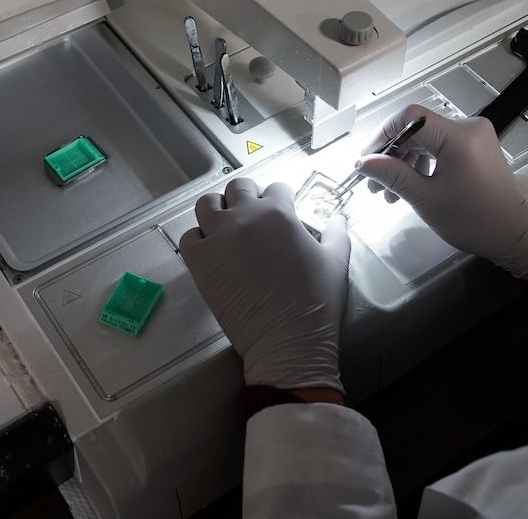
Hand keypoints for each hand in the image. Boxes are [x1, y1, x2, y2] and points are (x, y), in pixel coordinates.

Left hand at [179, 178, 350, 391]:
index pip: (275, 188)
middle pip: (238, 187)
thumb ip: (336, 233)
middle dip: (247, 196)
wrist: (287, 340)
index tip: (281, 210)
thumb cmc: (316, 301)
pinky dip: (198, 239)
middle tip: (253, 215)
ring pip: (207, 204)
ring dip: (217, 210)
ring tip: (226, 227)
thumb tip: (338, 219)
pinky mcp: (199, 261)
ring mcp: (218, 238)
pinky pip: (189, 236)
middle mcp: (245, 217)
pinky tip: (211, 251)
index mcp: (279, 213)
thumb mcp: (336, 260)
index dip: (280, 198)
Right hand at [355, 105, 527, 285]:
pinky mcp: (475, 145)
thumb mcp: (425, 199)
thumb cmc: (471, 220)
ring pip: (425, 138)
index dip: (382, 135)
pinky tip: (409, 185)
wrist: (512, 234)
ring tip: (389, 192)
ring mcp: (473, 135)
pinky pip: (439, 145)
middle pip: (416, 128)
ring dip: (404, 161)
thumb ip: (392, 175)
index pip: (409, 118)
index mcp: (459, 137)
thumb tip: (363, 163)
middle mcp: (468, 127)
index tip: (366, 160)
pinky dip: (421, 162)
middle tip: (373, 183)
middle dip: (391, 154)